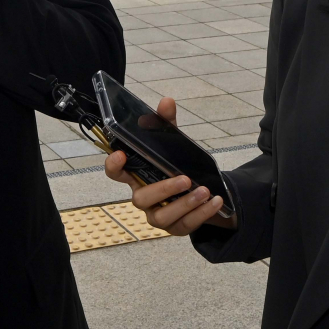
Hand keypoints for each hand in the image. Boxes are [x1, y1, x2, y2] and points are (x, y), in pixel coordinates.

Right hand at [103, 97, 235, 234]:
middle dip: (163, 189)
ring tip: (203, 191)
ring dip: (185, 204)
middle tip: (184, 179)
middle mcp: (143, 197)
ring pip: (163, 216)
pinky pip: (185, 225)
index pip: (115, 173)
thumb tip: (166, 101)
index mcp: (136, 175)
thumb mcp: (173, 143)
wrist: (200, 191)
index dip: (114, 165)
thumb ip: (167, 124)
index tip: (121, 154)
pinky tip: (214, 201)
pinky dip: (202, 213)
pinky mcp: (175, 227)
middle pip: (140, 198)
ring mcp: (157, 215)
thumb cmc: (178, 166)